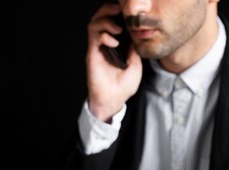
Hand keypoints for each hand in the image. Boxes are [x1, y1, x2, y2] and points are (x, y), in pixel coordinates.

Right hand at [86, 3, 141, 121]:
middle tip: (119, 9)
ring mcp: (97, 47)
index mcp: (117, 44)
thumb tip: (136, 34)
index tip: (128, 12)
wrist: (113, 100)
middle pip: (102, 17)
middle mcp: (105, 43)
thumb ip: (134, 48)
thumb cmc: (123, 86)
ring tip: (117, 28)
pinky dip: (103, 35)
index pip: (114, 21)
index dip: (119, 14)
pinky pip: (93, 37)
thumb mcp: (135, 64)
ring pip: (94, 24)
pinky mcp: (92, 53)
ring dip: (106, 20)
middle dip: (109, 10)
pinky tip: (113, 42)